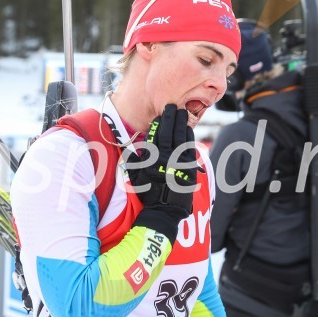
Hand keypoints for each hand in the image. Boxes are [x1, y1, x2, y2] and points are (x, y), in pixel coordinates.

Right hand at [127, 104, 197, 241]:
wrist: (165, 210)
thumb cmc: (149, 194)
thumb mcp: (136, 178)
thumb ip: (133, 162)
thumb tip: (128, 149)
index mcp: (153, 159)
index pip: (156, 135)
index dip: (159, 123)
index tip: (160, 114)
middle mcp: (166, 158)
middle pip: (169, 132)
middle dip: (170, 118)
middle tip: (172, 106)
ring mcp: (179, 162)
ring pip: (181, 137)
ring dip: (181, 123)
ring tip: (182, 112)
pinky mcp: (189, 167)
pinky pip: (189, 147)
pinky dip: (189, 136)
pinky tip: (188, 128)